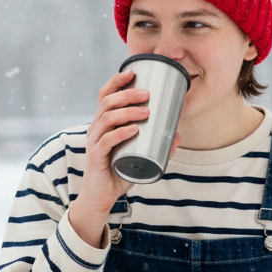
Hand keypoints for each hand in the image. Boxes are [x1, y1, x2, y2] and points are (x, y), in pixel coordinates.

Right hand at [68, 67, 181, 247]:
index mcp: (102, 124)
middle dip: (127, 94)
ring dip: (128, 112)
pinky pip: (106, 140)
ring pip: (107, 119)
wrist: (100, 199)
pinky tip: (134, 130)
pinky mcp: (96, 158)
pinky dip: (121, 133)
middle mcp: (95, 129)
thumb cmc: (117, 175)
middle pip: (107, 103)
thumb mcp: (139, 157)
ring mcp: (94, 143)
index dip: (116, 82)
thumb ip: (157, 147)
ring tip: (146, 111)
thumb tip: (177, 135)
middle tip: (147, 94)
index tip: (133, 72)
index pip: (104, 96)